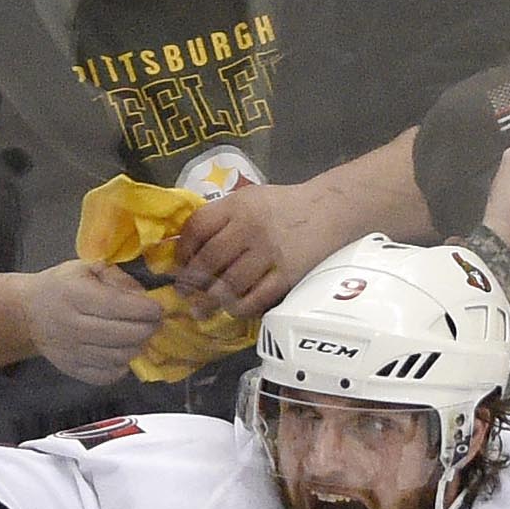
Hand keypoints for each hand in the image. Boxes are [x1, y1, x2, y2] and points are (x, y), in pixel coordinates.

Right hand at [23, 259, 166, 382]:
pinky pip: (107, 375)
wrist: (29, 313)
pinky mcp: (72, 370)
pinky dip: (121, 366)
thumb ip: (116, 277)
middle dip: (147, 329)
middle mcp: (72, 326)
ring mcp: (72, 352)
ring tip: (139, 336)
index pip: (117, 306)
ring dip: (137, 347)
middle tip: (154, 323)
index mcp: (75, 295)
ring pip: (118, 357)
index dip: (144, 309)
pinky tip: (121, 352)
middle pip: (122, 335)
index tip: (158, 309)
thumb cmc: (62, 286)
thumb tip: (143, 296)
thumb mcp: (86, 268)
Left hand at [172, 179, 337, 315]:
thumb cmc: (284, 206)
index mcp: (238, 206)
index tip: (179, 265)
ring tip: (203, 307)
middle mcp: (251, 228)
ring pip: (230, 284)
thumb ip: (222, 218)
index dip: (183, 250)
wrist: (330, 210)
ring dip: (212, 299)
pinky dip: (240, 307)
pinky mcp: (287, 275)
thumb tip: (188, 247)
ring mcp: (270, 253)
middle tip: (184, 293)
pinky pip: (256, 299)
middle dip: (192, 281)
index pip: (198, 228)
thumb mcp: (250, 199)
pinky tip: (233, 309)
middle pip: (209, 260)